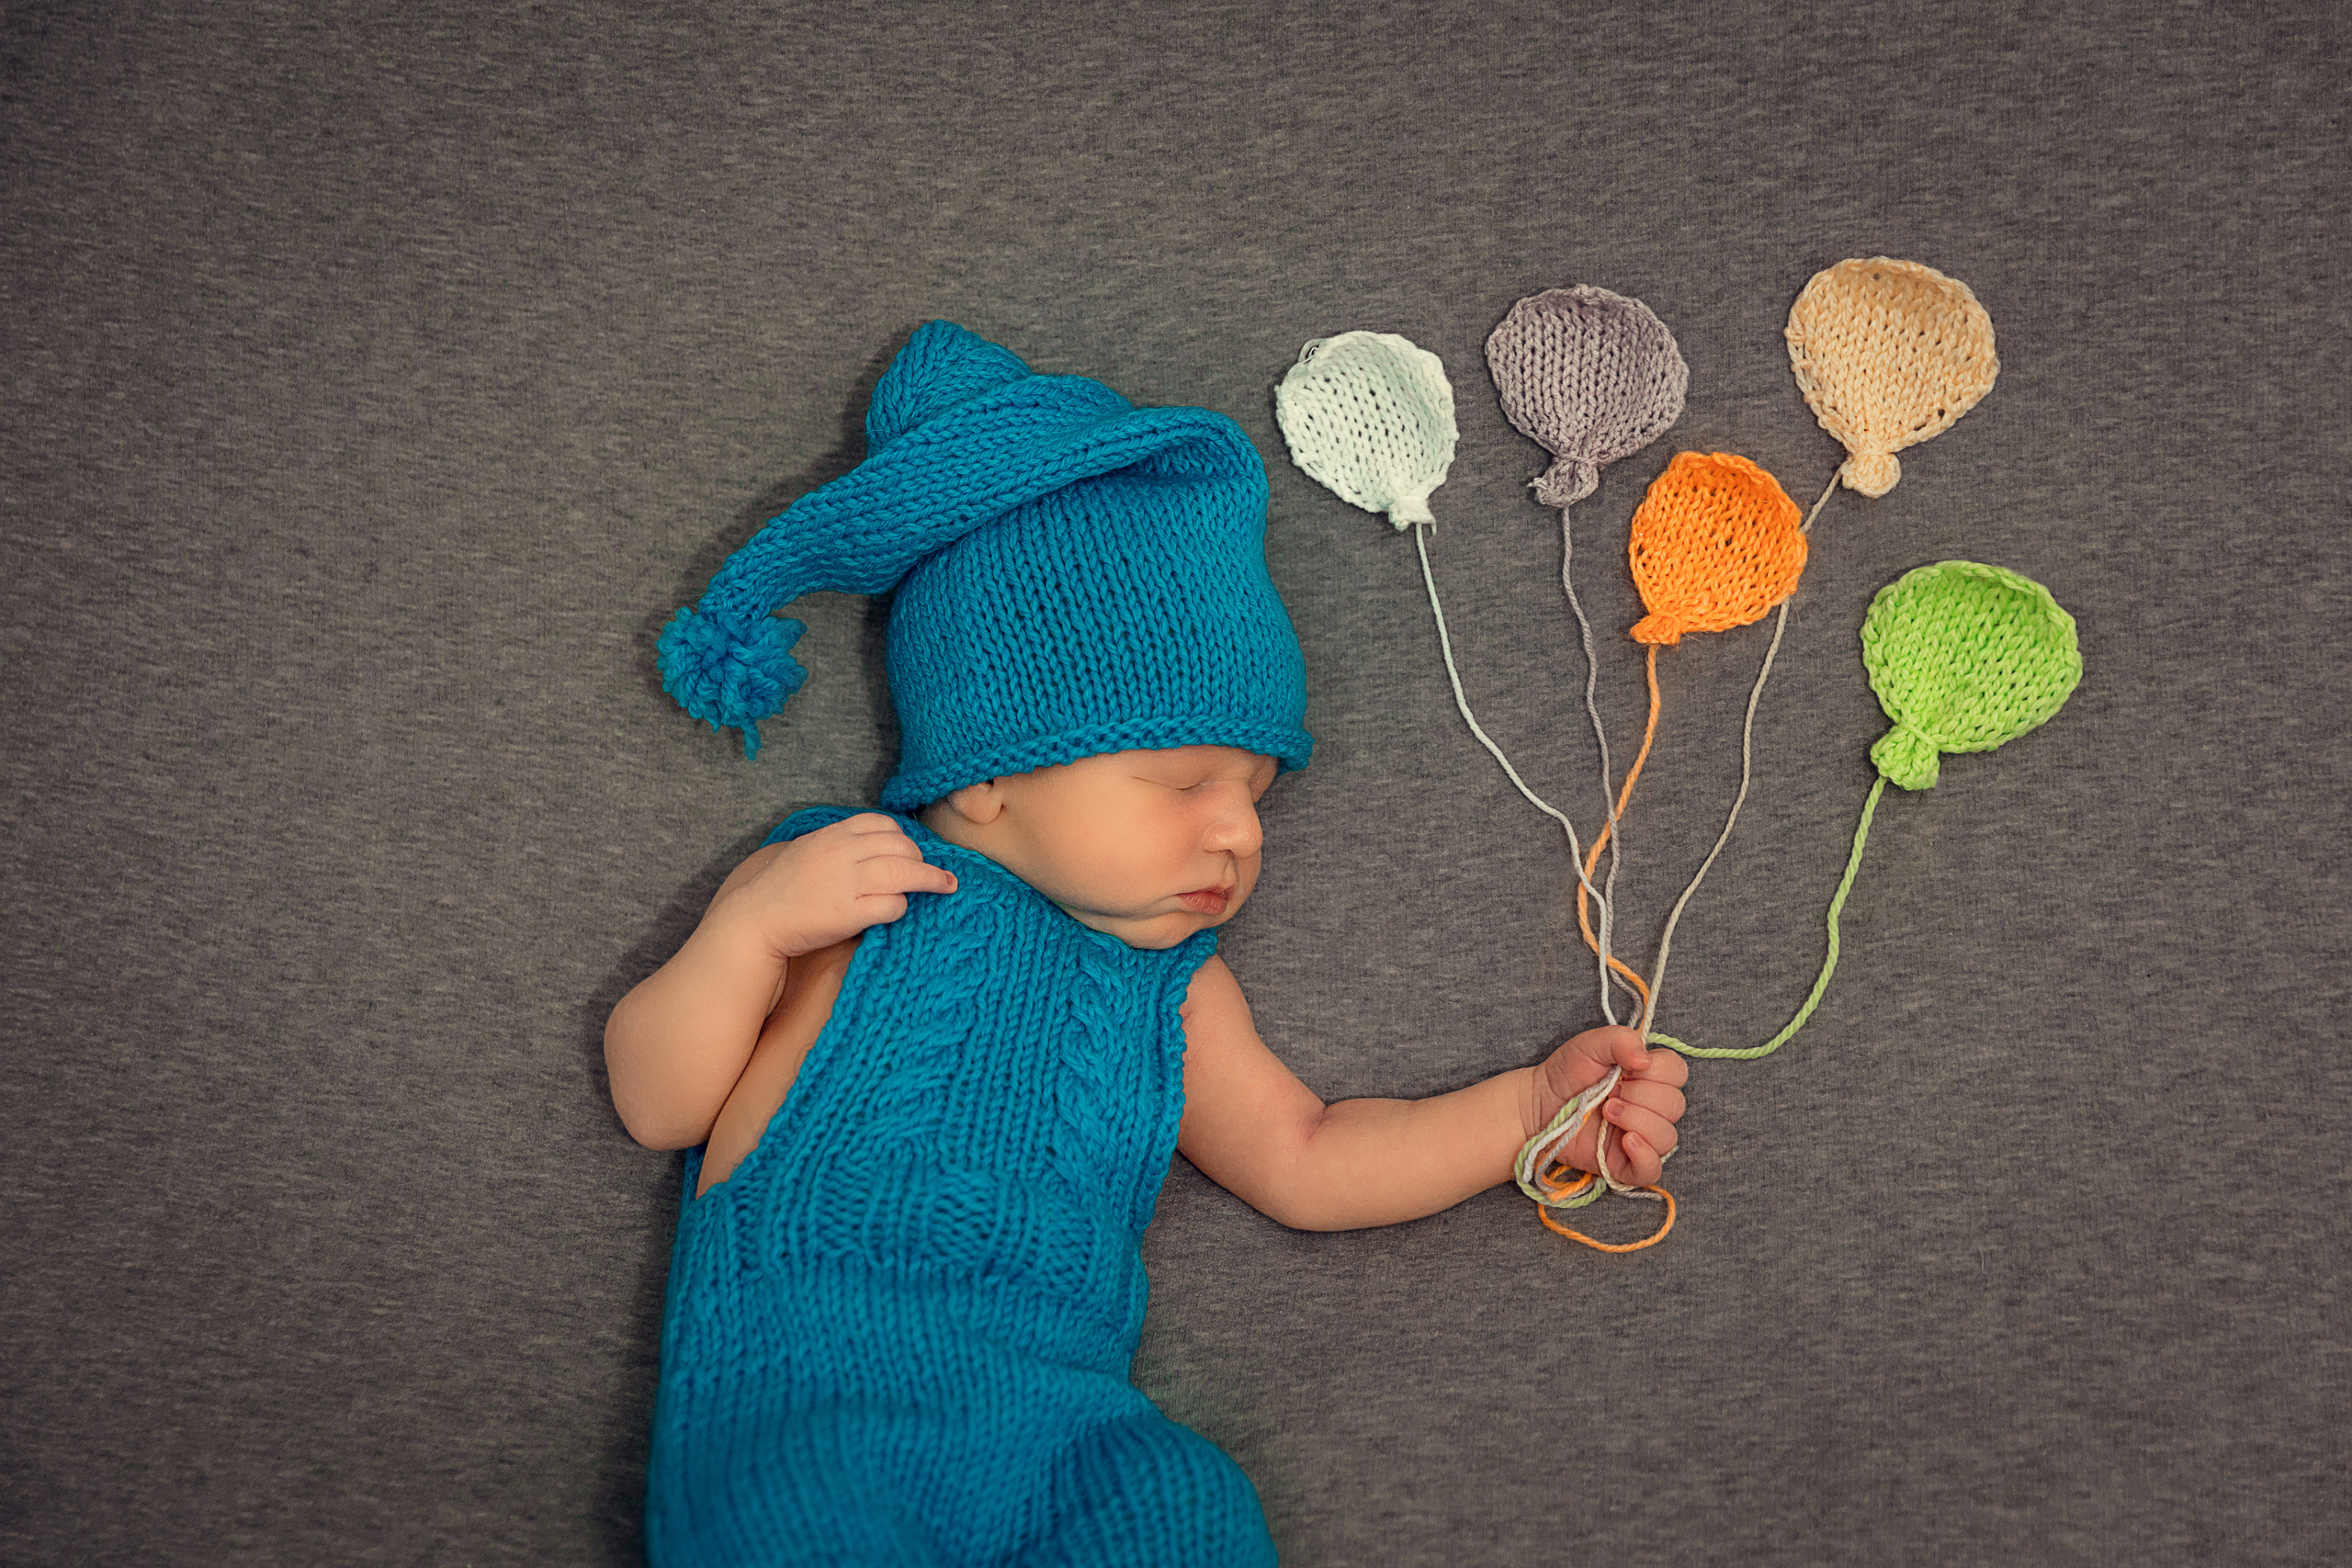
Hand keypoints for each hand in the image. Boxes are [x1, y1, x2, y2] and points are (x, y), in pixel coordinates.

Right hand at [713, 813, 958, 959]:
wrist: (755, 920)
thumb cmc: (781, 891)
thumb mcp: (809, 852)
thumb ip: (839, 847)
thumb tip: (873, 851)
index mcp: (833, 835)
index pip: (882, 824)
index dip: (903, 837)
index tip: (911, 851)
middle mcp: (844, 852)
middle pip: (901, 846)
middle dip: (922, 858)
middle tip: (932, 873)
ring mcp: (848, 882)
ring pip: (906, 871)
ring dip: (931, 879)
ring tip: (947, 885)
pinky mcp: (850, 913)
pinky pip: (892, 905)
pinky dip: (901, 907)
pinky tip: (899, 911)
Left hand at [1528, 1026, 1687, 1186]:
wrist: (1538, 1104)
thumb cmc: (1566, 1073)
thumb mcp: (1590, 1044)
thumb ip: (1620, 1040)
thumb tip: (1645, 1060)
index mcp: (1649, 1077)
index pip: (1677, 1073)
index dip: (1656, 1071)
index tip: (1625, 1071)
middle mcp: (1651, 1108)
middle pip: (1674, 1105)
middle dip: (1640, 1097)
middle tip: (1609, 1094)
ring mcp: (1642, 1137)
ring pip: (1667, 1136)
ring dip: (1638, 1122)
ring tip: (1607, 1113)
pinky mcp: (1626, 1164)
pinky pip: (1653, 1169)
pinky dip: (1644, 1156)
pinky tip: (1625, 1141)